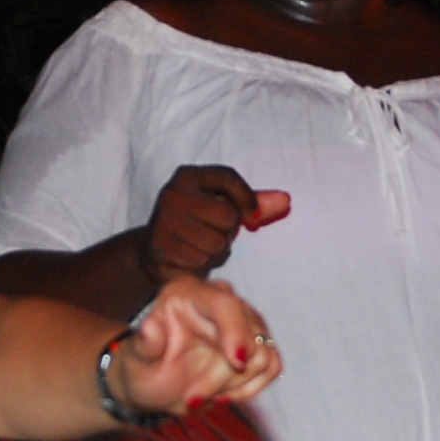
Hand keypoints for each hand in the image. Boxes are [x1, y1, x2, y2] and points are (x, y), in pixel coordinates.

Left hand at [107, 274, 284, 418]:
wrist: (155, 379)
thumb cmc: (144, 364)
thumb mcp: (136, 358)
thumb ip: (144, 343)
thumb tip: (150, 327)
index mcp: (190, 293)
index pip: (225, 304)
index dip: (236, 331)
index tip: (237, 362)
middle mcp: (222, 300)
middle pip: (247, 336)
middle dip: (221, 377)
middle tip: (190, 400)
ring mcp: (244, 322)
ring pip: (261, 355)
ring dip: (234, 386)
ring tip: (202, 395)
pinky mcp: (257, 344)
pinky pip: (271, 366)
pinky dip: (251, 388)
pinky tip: (224, 395)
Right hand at [140, 166, 290, 283]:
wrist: (152, 248)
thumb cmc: (196, 221)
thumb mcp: (222, 204)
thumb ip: (254, 201)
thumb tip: (287, 200)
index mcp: (187, 176)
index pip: (229, 178)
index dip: (247, 200)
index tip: (252, 218)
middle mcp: (172, 194)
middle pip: (227, 217)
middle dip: (228, 231)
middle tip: (213, 232)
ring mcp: (163, 222)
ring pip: (216, 244)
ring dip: (216, 251)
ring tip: (201, 245)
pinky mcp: (160, 248)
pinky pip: (201, 262)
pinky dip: (202, 265)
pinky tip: (190, 257)